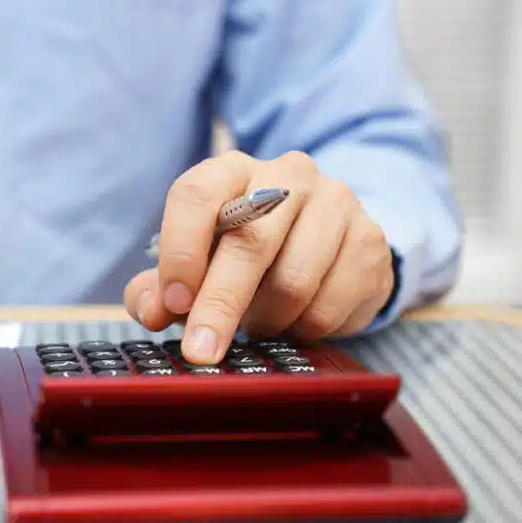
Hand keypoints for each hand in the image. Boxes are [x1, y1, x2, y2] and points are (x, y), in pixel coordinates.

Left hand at [124, 151, 394, 363]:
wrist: (328, 242)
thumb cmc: (244, 253)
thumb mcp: (195, 264)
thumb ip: (159, 289)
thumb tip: (151, 311)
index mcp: (230, 170)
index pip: (196, 195)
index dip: (180, 250)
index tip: (174, 302)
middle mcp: (286, 175)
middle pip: (249, 243)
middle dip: (219, 305)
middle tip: (200, 352)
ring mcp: (335, 203)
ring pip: (293, 281)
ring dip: (266, 319)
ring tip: (257, 322)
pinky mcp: (370, 240)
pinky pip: (331, 305)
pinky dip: (304, 329)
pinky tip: (295, 320)